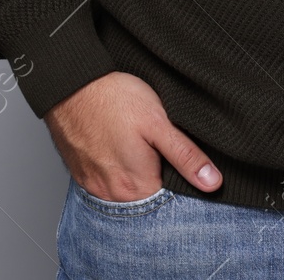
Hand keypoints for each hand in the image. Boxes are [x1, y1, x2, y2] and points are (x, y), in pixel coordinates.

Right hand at [44, 71, 220, 201]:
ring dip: (137, 173)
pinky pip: (107, 180)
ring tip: (137, 144)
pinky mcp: (82, 174)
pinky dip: (116, 168)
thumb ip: (186, 156)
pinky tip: (120, 146)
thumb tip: (212, 183)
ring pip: (127, 189)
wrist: (70, 85)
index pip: (171, 200)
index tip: (180, 158)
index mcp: (137, 187)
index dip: (182, 180)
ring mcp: (94, 185)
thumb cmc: (114, 100)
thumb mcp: (159, 123)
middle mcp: (113, 194)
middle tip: (156, 145)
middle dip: (160, 176)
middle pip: (148, 196)